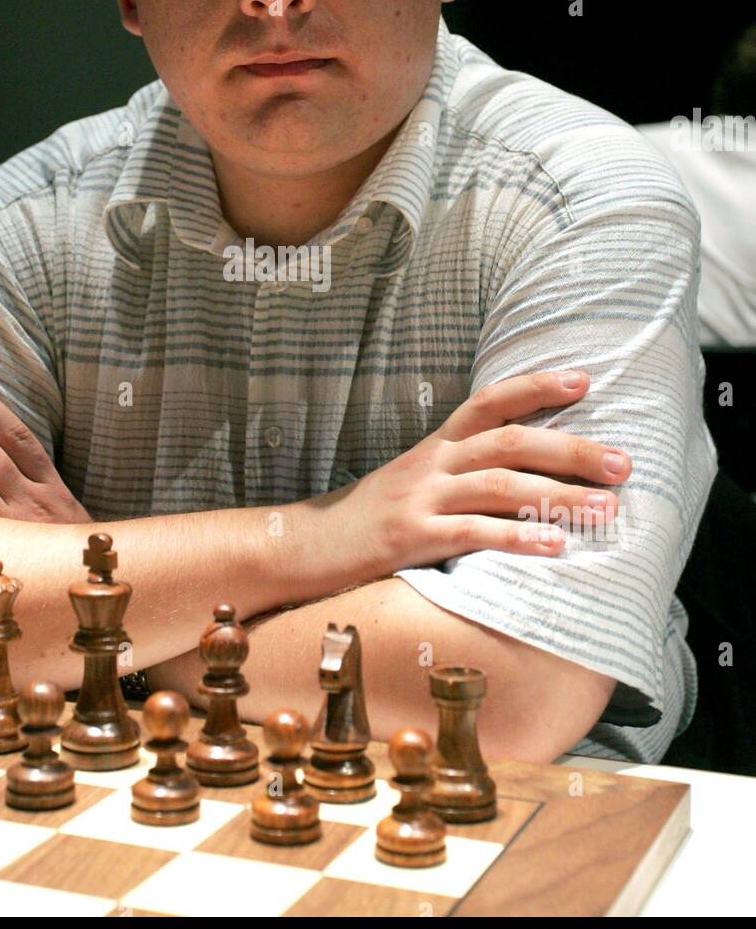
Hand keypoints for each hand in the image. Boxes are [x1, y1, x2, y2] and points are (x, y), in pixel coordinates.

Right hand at [345, 369, 630, 568]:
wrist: (304, 544)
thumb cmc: (369, 518)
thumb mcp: (414, 481)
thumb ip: (460, 472)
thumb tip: (526, 474)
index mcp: (435, 445)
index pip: (489, 401)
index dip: (535, 387)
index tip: (584, 381)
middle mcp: (431, 463)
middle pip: (509, 442)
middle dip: (571, 449)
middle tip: (623, 463)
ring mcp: (420, 498)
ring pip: (498, 486)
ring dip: (558, 496)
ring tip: (606, 508)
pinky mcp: (409, 538)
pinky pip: (471, 533)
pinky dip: (516, 538)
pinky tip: (553, 547)